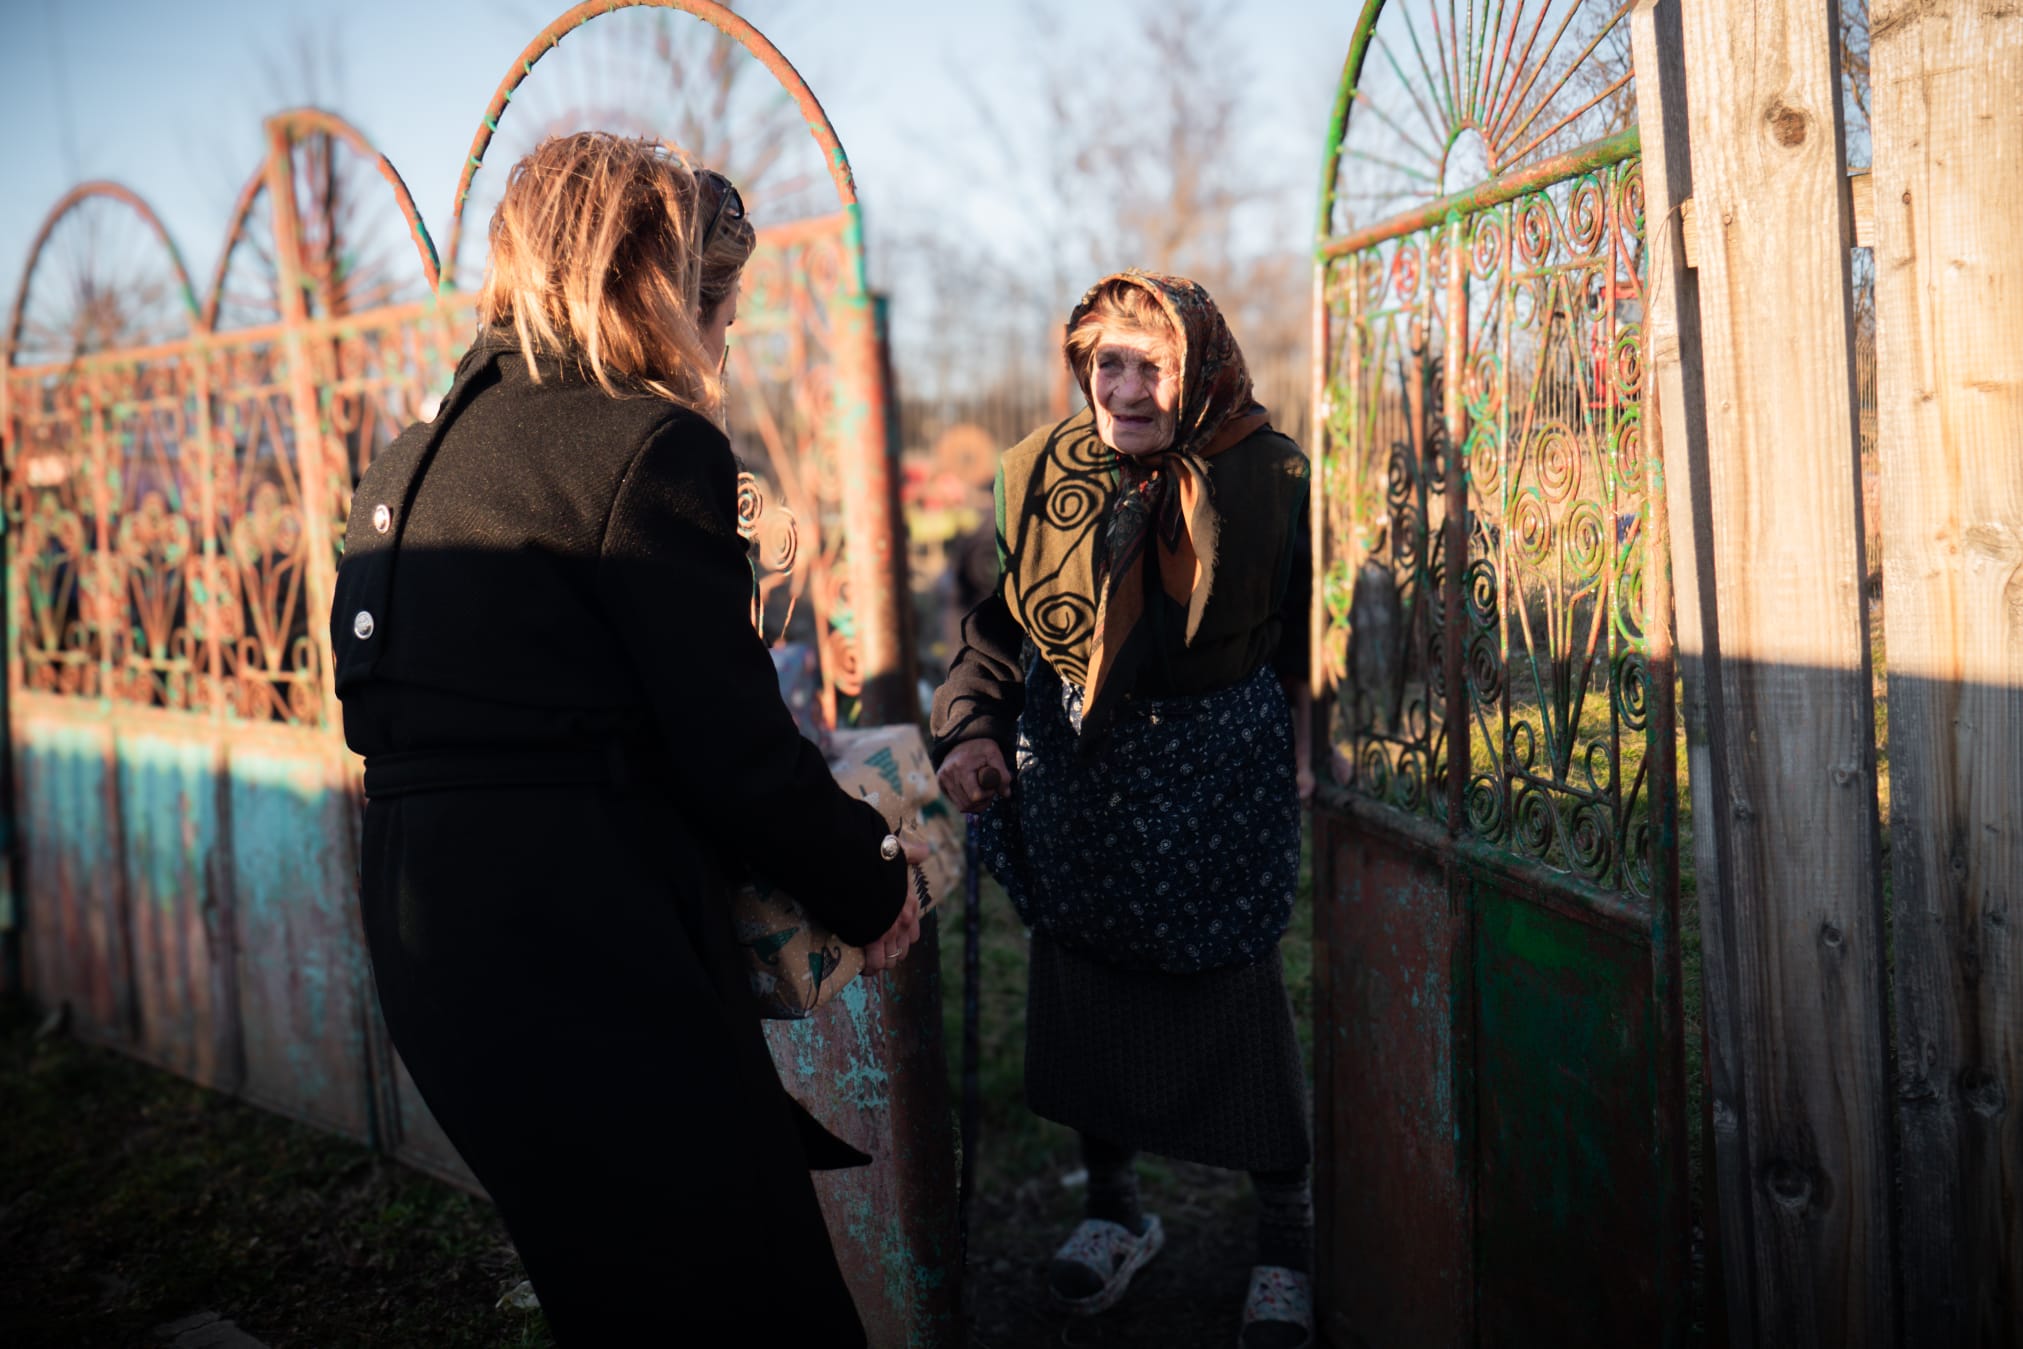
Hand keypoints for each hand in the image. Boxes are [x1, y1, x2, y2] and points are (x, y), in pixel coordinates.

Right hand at [861, 845, 924, 973]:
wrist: (855, 870)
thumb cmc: (874, 859)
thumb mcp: (897, 851)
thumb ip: (911, 853)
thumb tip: (925, 850)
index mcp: (909, 903)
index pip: (912, 932)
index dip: (901, 937)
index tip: (889, 937)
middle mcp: (903, 921)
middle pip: (901, 950)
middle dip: (890, 953)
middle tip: (876, 951)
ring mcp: (888, 933)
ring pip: (889, 960)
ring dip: (880, 962)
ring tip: (867, 961)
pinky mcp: (871, 940)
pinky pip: (873, 964)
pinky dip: (867, 967)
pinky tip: (860, 966)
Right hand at [938, 739, 1011, 813]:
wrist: (962, 739)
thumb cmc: (981, 748)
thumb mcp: (994, 754)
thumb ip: (1002, 774)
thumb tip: (1006, 794)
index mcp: (962, 766)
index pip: (976, 796)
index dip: (988, 795)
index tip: (992, 785)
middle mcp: (948, 774)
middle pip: (968, 804)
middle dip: (983, 801)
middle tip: (989, 790)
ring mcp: (943, 780)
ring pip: (962, 807)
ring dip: (976, 804)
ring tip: (982, 792)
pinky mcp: (941, 784)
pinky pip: (956, 803)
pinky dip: (967, 802)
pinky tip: (973, 792)